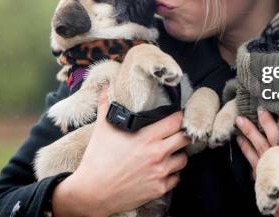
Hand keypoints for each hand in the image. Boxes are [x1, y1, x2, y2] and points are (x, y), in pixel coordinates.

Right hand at [52, 86, 189, 216]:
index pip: (177, 121)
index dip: (180, 117)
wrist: (92, 192)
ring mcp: (160, 172)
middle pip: (186, 139)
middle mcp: (157, 154)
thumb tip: (106, 86)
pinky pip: (176, 179)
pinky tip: (162, 170)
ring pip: (183, 159)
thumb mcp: (102, 128)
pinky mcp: (159, 189)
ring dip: (178, 155)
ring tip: (170, 152)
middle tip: (178, 133)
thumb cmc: (97, 159)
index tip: (179, 116)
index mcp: (147, 137)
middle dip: (183, 134)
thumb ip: (107, 105)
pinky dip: (172, 174)